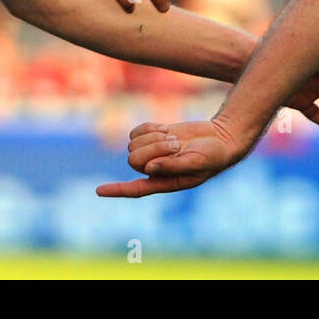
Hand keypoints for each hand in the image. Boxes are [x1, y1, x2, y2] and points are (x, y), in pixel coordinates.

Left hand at [96, 117, 247, 197]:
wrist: (220, 137)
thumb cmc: (213, 155)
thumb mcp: (197, 162)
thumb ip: (174, 166)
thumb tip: (148, 169)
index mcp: (165, 182)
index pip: (136, 189)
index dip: (117, 190)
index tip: (99, 191)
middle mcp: (154, 169)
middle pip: (134, 159)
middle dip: (153, 148)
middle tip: (176, 143)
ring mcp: (152, 151)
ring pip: (133, 144)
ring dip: (154, 137)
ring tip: (174, 137)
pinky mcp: (154, 136)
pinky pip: (136, 131)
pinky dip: (148, 128)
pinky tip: (165, 128)